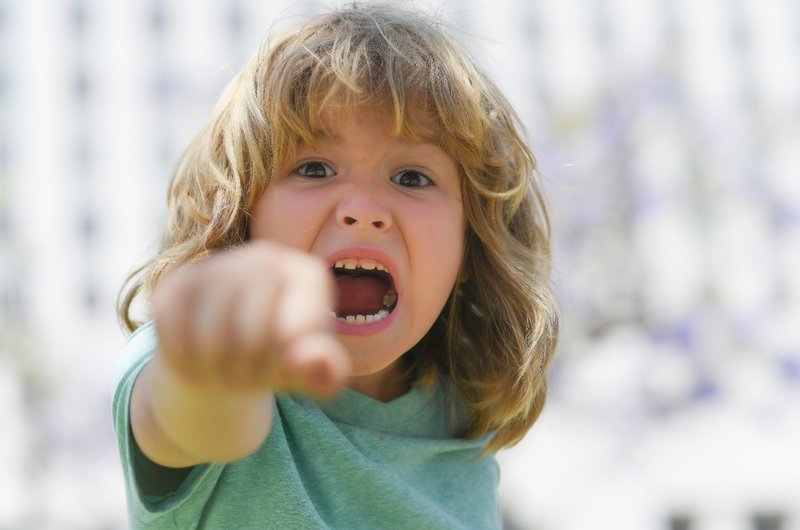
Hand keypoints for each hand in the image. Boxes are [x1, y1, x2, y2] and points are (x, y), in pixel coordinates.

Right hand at [152, 241, 349, 396]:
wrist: (236, 356)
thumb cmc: (284, 361)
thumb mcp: (313, 374)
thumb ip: (327, 371)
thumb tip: (308, 358)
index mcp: (308, 275)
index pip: (292, 328)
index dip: (282, 363)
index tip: (283, 369)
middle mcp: (266, 256)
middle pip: (249, 329)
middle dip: (246, 367)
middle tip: (246, 380)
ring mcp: (222, 263)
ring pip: (208, 331)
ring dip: (214, 368)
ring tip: (224, 374)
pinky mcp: (181, 280)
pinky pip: (174, 327)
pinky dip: (183, 357)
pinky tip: (198, 360)